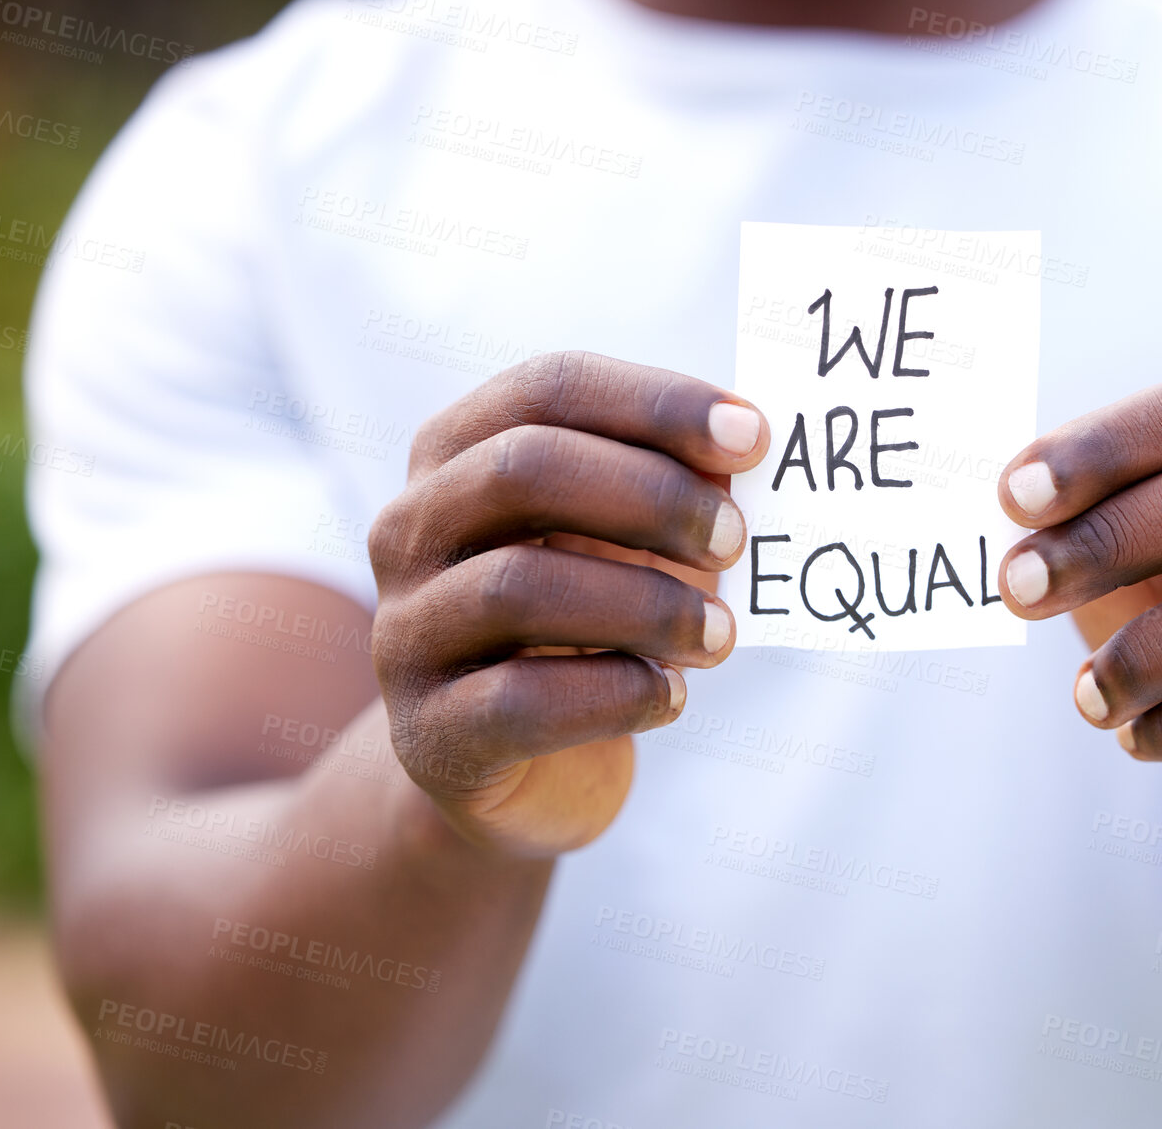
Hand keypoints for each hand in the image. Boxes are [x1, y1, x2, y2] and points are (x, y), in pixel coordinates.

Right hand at [367, 352, 769, 857]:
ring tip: (720, 638)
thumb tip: (742, 454)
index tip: (755, 437)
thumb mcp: (627, 544)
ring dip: (646, 606)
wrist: (520, 775)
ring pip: (519, 587)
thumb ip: (675, 491)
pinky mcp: (430, 734)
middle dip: (651, 497)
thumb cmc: (590, 628)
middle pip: (523, 470)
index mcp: (456, 454)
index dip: (656, 402)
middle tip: (736, 540)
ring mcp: (406, 633)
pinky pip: (519, 702)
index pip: (548, 388)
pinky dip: (617, 694)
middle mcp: (409, 530)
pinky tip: (669, 697)